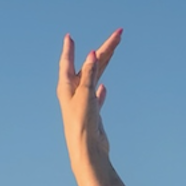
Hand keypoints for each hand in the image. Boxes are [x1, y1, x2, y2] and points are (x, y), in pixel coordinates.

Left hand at [57, 31, 120, 184]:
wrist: (88, 150)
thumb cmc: (82, 123)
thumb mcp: (85, 94)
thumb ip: (89, 73)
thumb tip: (92, 54)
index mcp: (67, 88)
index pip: (68, 62)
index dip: (69, 49)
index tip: (69, 37)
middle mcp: (73, 94)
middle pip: (90, 66)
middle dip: (104, 50)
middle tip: (118, 34)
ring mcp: (83, 104)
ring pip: (95, 78)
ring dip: (105, 64)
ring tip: (114, 49)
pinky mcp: (92, 115)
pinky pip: (96, 98)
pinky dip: (100, 91)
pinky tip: (103, 87)